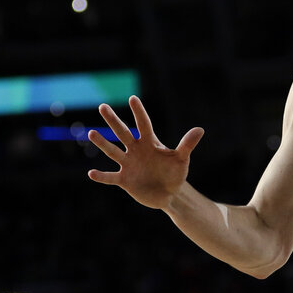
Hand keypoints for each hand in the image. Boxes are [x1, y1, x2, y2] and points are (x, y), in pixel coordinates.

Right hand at [87, 96, 203, 209]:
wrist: (169, 193)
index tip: (133, 98)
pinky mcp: (124, 180)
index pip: (144, 125)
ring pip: (113, 152)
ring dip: (103, 143)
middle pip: (123, 133)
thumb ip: (187, 145)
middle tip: (103, 107)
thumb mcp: (181, 160)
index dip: (139, 112)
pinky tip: (91, 173)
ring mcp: (128, 164)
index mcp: (150, 143)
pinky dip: (102, 176)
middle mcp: (136, 151)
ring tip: (92, 133)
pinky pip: (110, 177)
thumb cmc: (175, 173)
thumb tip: (200, 130)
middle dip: (113, 121)